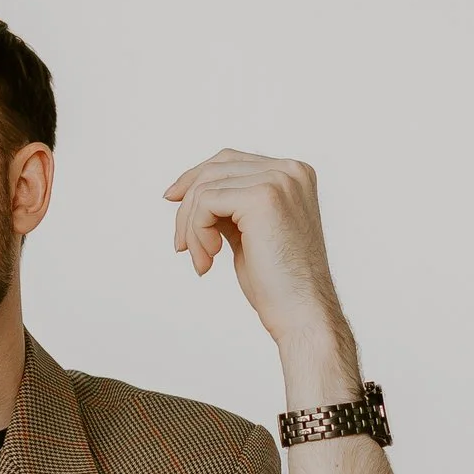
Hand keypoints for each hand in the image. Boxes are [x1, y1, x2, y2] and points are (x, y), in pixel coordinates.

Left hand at [162, 150, 348, 356]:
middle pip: (215, 168)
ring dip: (191, 227)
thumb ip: (230, 207)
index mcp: (293, 174)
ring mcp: (279, 180)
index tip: (172, 201)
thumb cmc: (277, 283)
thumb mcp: (249, 232)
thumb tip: (187, 193)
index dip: (195, 179)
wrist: (300, 313)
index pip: (230, 160)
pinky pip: (205, 202)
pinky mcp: (262, 196)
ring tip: (203, 261)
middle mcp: (290, 170)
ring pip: (206, 187)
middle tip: (181, 246)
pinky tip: (208, 260)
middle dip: (188, 207)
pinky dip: (196, 232)